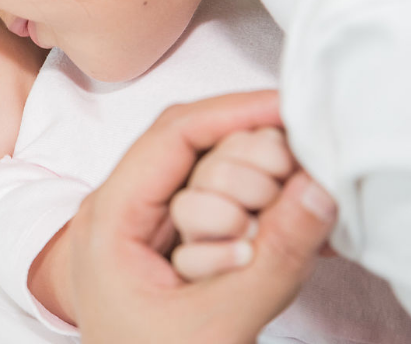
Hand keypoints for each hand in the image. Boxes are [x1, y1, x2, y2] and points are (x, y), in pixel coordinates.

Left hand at [68, 91, 336, 343]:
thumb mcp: (218, 323)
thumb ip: (273, 258)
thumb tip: (318, 188)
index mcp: (109, 217)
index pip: (171, 135)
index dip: (233, 111)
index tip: (289, 106)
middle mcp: (117, 208)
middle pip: (188, 147)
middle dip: (247, 157)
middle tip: (297, 177)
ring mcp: (137, 223)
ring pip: (201, 173)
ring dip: (249, 185)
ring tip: (279, 213)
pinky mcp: (160, 240)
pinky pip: (206, 203)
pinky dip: (246, 208)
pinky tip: (275, 224)